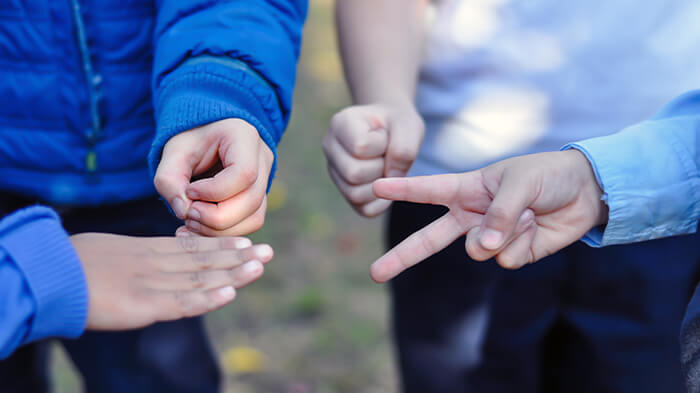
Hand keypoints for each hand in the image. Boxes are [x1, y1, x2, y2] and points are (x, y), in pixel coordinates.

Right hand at [71, 233, 273, 329]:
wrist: (49, 272)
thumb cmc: (73, 262)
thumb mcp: (113, 252)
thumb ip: (137, 258)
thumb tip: (148, 262)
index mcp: (148, 250)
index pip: (194, 248)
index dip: (223, 246)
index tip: (248, 242)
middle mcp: (157, 263)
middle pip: (205, 260)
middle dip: (239, 256)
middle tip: (269, 251)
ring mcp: (152, 283)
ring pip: (201, 278)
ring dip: (234, 272)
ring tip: (261, 264)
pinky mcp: (143, 305)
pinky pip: (182, 302)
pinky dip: (208, 299)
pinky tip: (231, 292)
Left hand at [154, 119, 272, 235]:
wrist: (205, 134)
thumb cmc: (191, 139)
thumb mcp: (174, 151)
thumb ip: (169, 179)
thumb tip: (183, 212)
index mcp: (245, 137)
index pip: (244, 173)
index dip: (214, 191)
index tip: (189, 191)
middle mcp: (263, 159)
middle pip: (252, 200)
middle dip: (215, 217)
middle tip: (187, 214)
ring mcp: (266, 181)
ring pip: (254, 218)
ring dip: (220, 230)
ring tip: (191, 222)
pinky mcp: (259, 199)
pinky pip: (250, 223)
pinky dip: (224, 232)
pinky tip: (200, 227)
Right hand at [323, 103, 424, 216]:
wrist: (393, 128)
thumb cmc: (398, 124)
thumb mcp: (408, 125)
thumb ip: (404, 147)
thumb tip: (392, 177)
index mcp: (341, 124)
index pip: (360, 147)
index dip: (382, 146)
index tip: (385, 135)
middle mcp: (330, 148)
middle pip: (354, 174)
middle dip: (381, 167)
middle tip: (387, 155)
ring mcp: (335, 172)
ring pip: (355, 194)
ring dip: (381, 185)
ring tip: (385, 166)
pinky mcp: (346, 193)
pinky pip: (364, 209)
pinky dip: (382, 200)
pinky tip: (387, 182)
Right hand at [370, 150, 606, 281]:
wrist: (585, 193)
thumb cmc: (547, 175)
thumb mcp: (520, 182)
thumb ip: (498, 213)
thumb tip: (483, 247)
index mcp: (467, 189)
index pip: (427, 190)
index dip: (402, 190)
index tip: (375, 186)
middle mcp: (473, 215)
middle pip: (430, 240)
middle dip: (403, 257)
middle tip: (375, 274)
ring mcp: (491, 237)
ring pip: (478, 250)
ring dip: (503, 233)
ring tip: (525, 214)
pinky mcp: (512, 253)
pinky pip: (506, 258)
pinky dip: (522, 243)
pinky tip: (534, 228)